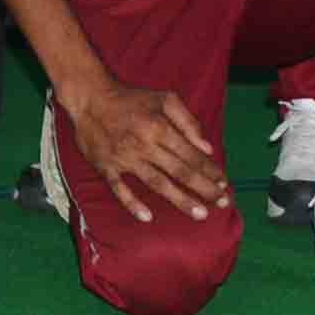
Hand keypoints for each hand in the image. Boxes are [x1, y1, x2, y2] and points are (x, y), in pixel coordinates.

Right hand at [60, 74, 229, 222]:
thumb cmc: (130, 98)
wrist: (90, 97)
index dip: (210, 170)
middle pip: (180, 171)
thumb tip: (207, 149)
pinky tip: (147, 217)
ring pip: (157, 183)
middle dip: (204, 188)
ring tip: (200, 214)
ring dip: (180, 199)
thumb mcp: (164, 99)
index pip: (191, 154)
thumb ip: (188, 122)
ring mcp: (124, 158)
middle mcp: (144, 145)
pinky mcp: (106, 166)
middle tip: (222, 203)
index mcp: (159, 127)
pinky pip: (119, 188)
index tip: (224, 183)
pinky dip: (132, 203)